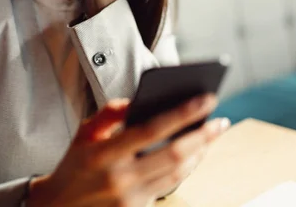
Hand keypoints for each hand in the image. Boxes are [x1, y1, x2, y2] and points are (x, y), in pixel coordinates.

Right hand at [26, 95, 229, 206]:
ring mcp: (131, 199)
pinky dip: (187, 169)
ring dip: (200, 153)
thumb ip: (109, 113)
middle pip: (175, 155)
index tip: (205, 99)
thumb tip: (135, 100)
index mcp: (104, 154)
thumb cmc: (74, 167)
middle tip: (221, 120)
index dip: (182, 113)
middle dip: (204, 136)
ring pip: (178, 174)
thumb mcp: (83, 133)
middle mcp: (120, 179)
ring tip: (211, 134)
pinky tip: (195, 154)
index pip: (151, 129)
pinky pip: (170, 187)